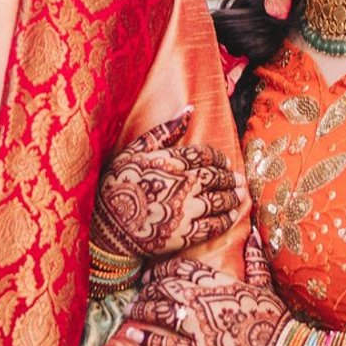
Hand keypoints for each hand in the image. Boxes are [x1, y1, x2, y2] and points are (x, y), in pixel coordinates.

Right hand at [94, 110, 246, 259]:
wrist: (106, 228)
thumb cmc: (116, 185)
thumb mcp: (134, 151)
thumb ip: (163, 132)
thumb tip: (189, 110)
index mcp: (171, 162)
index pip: (206, 155)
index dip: (219, 158)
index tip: (224, 162)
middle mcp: (183, 184)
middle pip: (216, 177)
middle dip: (229, 177)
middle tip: (237, 178)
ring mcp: (186, 210)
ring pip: (219, 200)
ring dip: (232, 196)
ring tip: (239, 193)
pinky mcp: (186, 234)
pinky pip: (214, 225)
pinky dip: (226, 219)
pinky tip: (232, 215)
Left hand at [123, 234, 290, 345]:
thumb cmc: (276, 320)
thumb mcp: (265, 285)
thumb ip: (254, 258)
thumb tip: (252, 232)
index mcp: (218, 282)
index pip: (181, 268)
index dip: (161, 269)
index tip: (151, 274)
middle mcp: (203, 301)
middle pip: (164, 288)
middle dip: (148, 289)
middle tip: (139, 292)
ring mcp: (198, 328)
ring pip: (160, 312)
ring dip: (142, 310)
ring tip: (131, 311)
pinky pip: (165, 344)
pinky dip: (145, 338)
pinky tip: (131, 334)